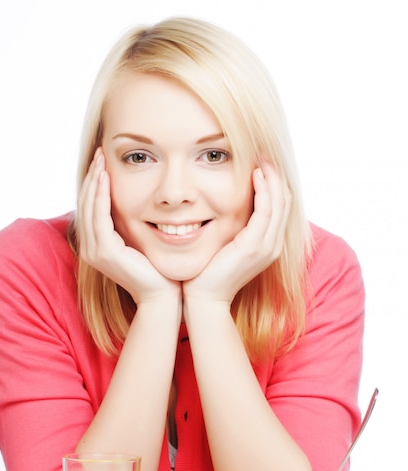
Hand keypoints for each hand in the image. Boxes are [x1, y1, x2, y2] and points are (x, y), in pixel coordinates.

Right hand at [77, 149, 180, 304]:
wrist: (163, 295)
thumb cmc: (158, 270)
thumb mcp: (141, 240)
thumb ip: (132, 223)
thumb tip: (138, 201)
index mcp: (97, 245)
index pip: (90, 207)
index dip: (94, 182)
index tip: (103, 160)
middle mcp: (90, 248)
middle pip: (85, 203)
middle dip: (92, 176)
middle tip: (100, 152)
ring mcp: (94, 252)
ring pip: (89, 207)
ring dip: (94, 180)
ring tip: (101, 159)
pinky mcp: (104, 252)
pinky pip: (98, 216)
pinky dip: (100, 195)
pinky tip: (106, 177)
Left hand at [183, 161, 290, 304]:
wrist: (204, 298)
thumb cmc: (208, 272)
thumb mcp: (226, 245)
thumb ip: (234, 228)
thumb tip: (226, 206)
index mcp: (268, 244)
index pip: (280, 207)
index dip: (275, 183)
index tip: (263, 162)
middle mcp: (273, 245)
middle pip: (285, 201)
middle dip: (276, 175)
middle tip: (265, 153)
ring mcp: (266, 246)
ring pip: (279, 203)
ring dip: (272, 178)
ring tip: (262, 158)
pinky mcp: (254, 246)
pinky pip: (266, 211)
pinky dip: (263, 190)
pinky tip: (255, 174)